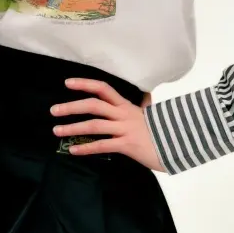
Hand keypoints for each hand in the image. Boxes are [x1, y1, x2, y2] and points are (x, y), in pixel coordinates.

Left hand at [50, 78, 166, 172]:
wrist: (179, 144)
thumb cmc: (163, 129)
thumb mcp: (151, 113)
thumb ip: (145, 104)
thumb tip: (147, 95)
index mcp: (126, 105)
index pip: (103, 89)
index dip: (84, 84)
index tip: (67, 83)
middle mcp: (123, 114)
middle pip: (93, 105)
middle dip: (71, 106)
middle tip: (53, 110)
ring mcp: (125, 129)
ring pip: (95, 125)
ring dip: (73, 127)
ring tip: (57, 131)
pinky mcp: (127, 145)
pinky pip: (103, 145)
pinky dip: (86, 147)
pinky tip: (73, 149)